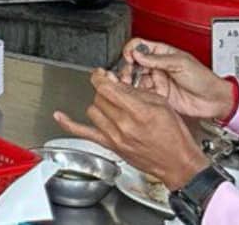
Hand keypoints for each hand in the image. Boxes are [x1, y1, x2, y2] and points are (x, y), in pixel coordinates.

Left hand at [54, 69, 209, 190]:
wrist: (178, 163)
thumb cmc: (174, 137)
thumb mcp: (162, 105)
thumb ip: (137, 92)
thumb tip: (118, 83)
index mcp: (138, 111)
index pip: (107, 87)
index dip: (101, 77)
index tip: (101, 74)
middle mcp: (124, 124)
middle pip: (100, 97)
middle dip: (105, 90)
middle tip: (112, 90)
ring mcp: (115, 136)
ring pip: (93, 110)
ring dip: (100, 104)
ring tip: (111, 105)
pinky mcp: (111, 146)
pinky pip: (84, 133)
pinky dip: (69, 124)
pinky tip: (60, 115)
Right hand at [122, 38, 234, 120]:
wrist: (214, 100)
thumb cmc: (204, 79)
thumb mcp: (181, 63)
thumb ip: (157, 60)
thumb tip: (137, 54)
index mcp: (162, 53)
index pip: (140, 46)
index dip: (131, 50)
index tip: (129, 57)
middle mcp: (157, 66)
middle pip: (134, 63)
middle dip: (127, 68)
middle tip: (127, 75)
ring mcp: (157, 80)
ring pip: (136, 78)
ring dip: (131, 82)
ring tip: (131, 85)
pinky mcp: (159, 95)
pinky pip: (143, 93)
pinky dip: (138, 93)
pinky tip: (140, 93)